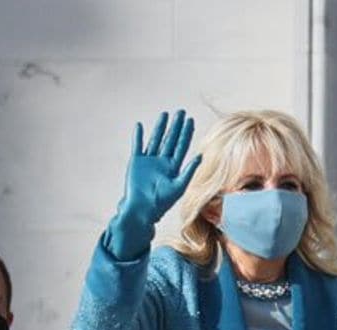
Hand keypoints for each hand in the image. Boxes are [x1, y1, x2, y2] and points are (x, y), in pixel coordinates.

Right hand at [105, 109, 201, 259]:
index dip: (186, 133)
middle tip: (181, 112)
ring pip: (156, 140)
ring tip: (165, 115)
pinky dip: (138, 136)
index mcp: (173, 168)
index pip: (181, 146)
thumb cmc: (161, 203)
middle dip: (176, 126)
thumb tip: (200, 156)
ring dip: (160, 128)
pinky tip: (140, 126)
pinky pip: (138, 146)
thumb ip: (189, 171)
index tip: (190, 120)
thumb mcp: (179, 187)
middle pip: (170, 140)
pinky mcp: (136, 163)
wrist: (142, 210)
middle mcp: (162, 163)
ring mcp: (149, 161)